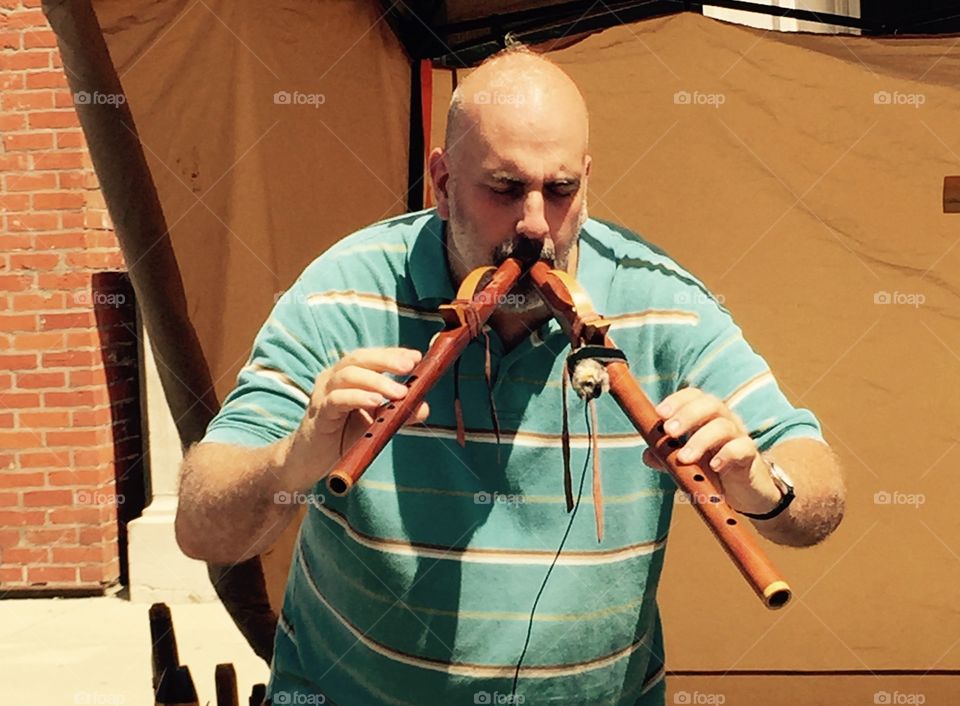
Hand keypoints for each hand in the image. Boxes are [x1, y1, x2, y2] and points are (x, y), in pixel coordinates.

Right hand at [282, 347, 429, 490]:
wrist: (310, 461)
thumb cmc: (342, 437)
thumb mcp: (376, 423)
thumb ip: (398, 414)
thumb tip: (424, 407)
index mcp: (347, 376)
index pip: (370, 357)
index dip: (393, 354)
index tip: (417, 357)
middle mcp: (332, 379)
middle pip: (359, 358)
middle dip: (386, 360)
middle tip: (409, 367)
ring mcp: (323, 394)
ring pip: (348, 375)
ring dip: (376, 381)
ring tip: (398, 392)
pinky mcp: (319, 414)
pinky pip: (336, 399)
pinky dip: (357, 397)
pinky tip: (375, 401)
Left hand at [641, 388, 780, 514]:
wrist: (744, 492)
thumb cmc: (711, 470)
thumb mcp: (686, 463)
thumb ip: (666, 457)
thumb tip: (647, 455)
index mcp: (706, 416)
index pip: (694, 396)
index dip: (677, 400)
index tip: (659, 413)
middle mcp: (724, 420)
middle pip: (710, 404)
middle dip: (687, 415)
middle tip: (669, 431)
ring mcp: (739, 436)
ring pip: (723, 426)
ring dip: (701, 440)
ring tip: (684, 458)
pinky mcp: (750, 456)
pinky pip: (742, 448)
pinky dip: (726, 455)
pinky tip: (714, 467)